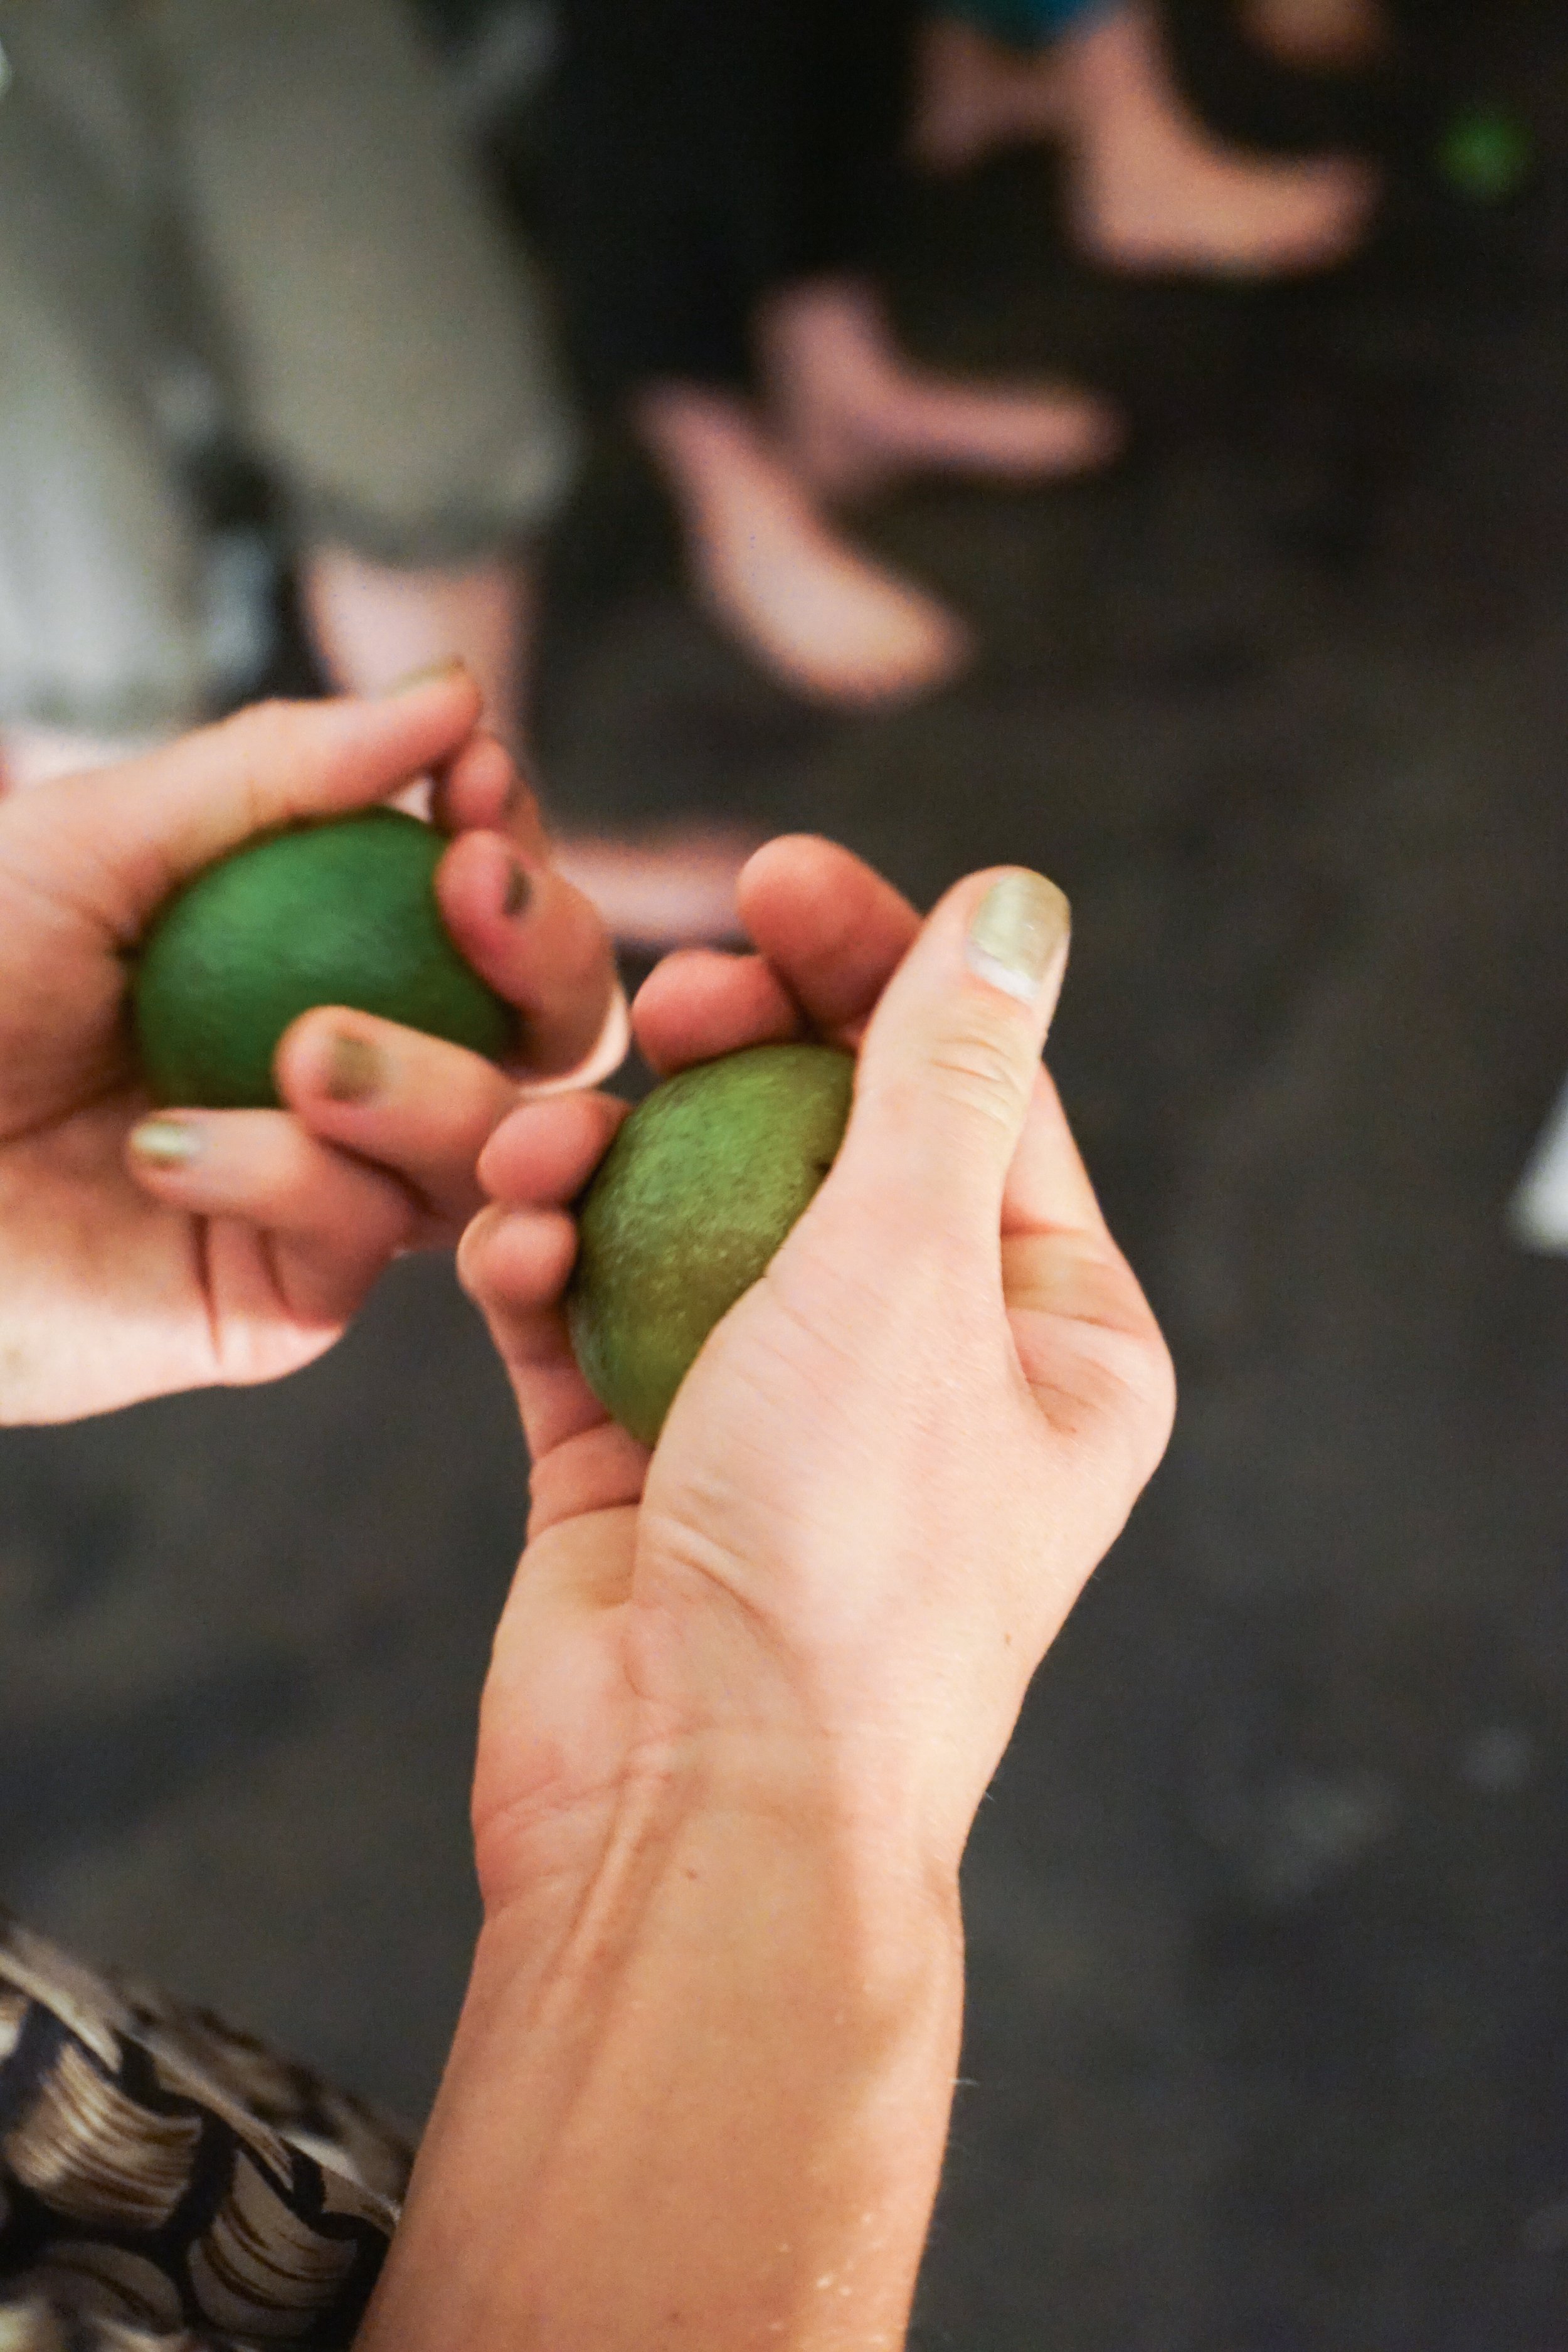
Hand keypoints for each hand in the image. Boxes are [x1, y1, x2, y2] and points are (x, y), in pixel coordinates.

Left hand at [0, 672, 622, 1424]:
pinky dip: (292, 1178)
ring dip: (432, 1079)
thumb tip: (456, 688)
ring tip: (303, 1048)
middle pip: (551, 1033)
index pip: (492, 910)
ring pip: (493, 1144)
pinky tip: (167, 1151)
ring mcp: (333, 1189)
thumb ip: (281, 769)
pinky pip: (367, 1235)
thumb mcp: (102, 838)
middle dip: (548, 955)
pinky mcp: (286, 1298)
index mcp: (332, 957)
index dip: (518, 845)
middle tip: (471, 890)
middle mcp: (361, 1073)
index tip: (476, 782)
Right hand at [461, 835, 1173, 1907]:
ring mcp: (771, 1416)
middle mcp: (921, 1370)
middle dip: (735, 1052)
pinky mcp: (634, 1461)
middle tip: (671, 999)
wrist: (699, 1816)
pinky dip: (538, 1262)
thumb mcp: (914, 1272)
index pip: (973, 1093)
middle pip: (818, 1137)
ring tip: (549, 1142)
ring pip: (681, 1215)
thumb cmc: (846, 1559)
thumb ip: (947, 1073)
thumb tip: (1020, 904)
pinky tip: (505, 1244)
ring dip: (606, 1157)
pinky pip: (581, 1311)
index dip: (877, 965)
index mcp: (1050, 1335)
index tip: (775, 875)